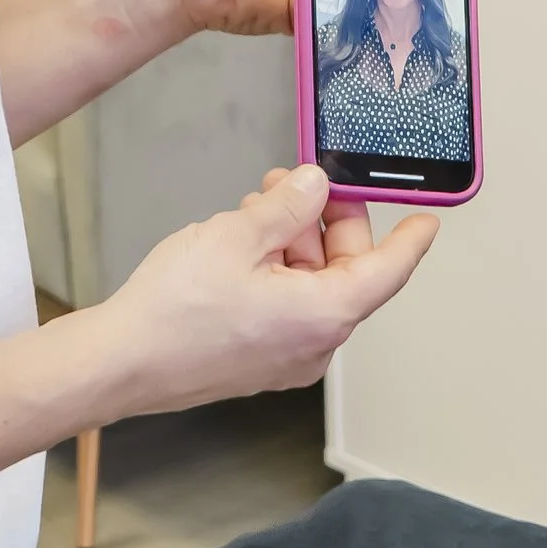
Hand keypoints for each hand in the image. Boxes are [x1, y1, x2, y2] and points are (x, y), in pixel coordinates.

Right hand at [95, 164, 436, 413]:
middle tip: (299, 184)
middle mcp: (315, 344)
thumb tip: (315, 187)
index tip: (426, 219)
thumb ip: (288, 207)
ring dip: (294, 243)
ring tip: (256, 207)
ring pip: (313, 286)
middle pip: (347, 272)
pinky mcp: (260, 360)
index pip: (389, 271)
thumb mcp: (237, 234)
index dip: (410, 239)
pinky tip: (244, 243)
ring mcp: (287, 357)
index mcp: (324, 315)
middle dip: (327, 223)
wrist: (120, 363)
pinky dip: (277, 272)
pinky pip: (288, 307)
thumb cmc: (173, 312)